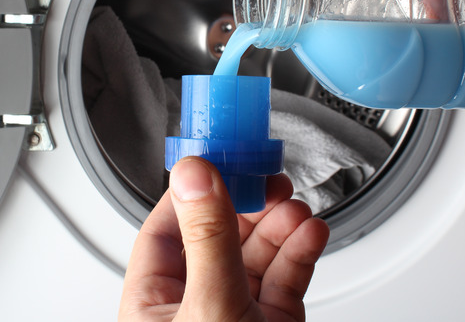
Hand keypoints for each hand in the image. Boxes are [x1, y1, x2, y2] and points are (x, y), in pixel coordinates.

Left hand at [119, 157, 329, 321]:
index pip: (165, 232)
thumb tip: (195, 175)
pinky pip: (285, 280)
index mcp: (154, 304)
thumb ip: (207, 239)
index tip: (219, 158)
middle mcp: (194, 307)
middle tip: (268, 178)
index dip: (193, 192)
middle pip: (218, 237)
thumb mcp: (209, 306)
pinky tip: (309, 232)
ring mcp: (235, 315)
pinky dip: (300, 253)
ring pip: (256, 256)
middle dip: (249, 204)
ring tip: (294, 206)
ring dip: (279, 225)